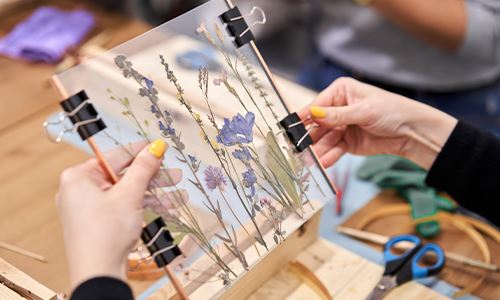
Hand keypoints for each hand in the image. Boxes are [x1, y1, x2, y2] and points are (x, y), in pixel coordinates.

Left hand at [56, 139, 178, 287]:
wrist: (98, 273)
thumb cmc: (106, 231)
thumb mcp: (129, 194)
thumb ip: (143, 168)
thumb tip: (156, 146)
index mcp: (78, 177)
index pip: (115, 156)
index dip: (140, 151)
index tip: (159, 146)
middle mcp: (79, 190)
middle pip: (122, 176)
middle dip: (153, 177)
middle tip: (176, 175)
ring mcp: (88, 208)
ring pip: (126, 193)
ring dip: (153, 194)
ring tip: (179, 194)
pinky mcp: (97, 223)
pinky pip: (122, 207)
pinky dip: (142, 206)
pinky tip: (167, 208)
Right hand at [299, 77, 456, 168]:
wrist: (413, 132)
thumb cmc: (393, 111)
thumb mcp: (364, 111)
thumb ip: (336, 115)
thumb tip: (313, 113)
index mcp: (340, 92)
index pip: (316, 105)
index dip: (303, 117)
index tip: (290, 129)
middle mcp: (337, 108)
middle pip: (316, 125)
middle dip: (308, 139)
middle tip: (297, 150)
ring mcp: (341, 126)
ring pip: (323, 140)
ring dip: (317, 152)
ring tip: (309, 163)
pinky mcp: (347, 143)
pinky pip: (333, 150)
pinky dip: (328, 157)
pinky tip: (322, 164)